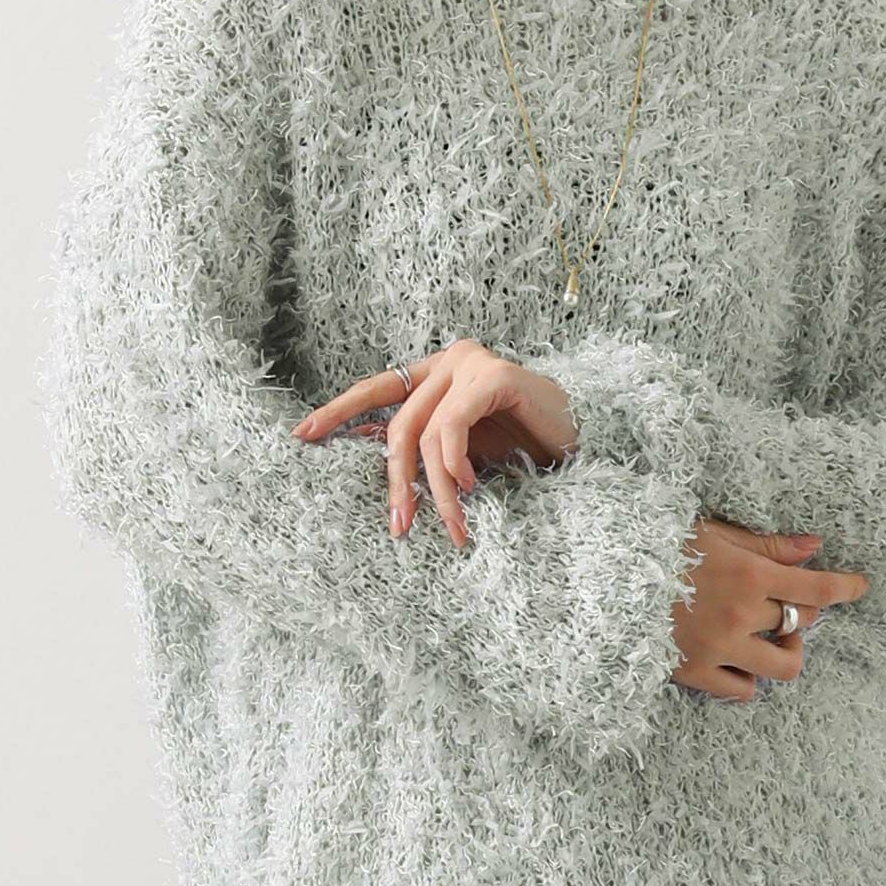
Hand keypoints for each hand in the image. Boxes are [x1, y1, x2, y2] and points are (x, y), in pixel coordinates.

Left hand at [289, 340, 579, 548]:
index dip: (338, 411)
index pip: (375, 389)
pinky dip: (454, 461)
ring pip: (426, 433)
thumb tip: (386, 479)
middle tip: (399, 525)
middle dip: (395, 480)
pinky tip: (468, 486)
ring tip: (451, 525)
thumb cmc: (525, 442)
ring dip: (434, 488)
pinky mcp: (494, 375)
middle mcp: (448, 360)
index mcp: (435, 374)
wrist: (583, 433)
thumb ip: (429, 450)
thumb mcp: (467, 449)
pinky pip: (453, 424)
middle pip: (398, 423)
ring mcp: (471, 363)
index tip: (302, 435)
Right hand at [672, 519, 870, 701]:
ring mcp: (720, 648)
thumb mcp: (711, 533)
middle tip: (783, 602)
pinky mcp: (695, 672)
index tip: (860, 587)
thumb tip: (813, 545)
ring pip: (784, 666)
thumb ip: (765, 544)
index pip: (815, 585)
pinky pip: (743, 691)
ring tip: (769, 640)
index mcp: (747, 574)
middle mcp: (741, 614)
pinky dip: (748, 678)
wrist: (600, 578)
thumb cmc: (654, 545)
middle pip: (802, 622)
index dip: (845, 587)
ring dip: (785, 652)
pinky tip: (737, 661)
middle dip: (804, 611)